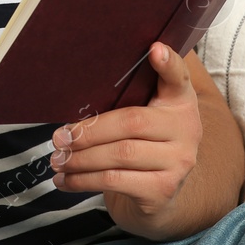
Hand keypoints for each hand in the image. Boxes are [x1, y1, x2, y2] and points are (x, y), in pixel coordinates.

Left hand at [49, 41, 202, 239]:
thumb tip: (73, 101)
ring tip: (58, 159)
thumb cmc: (141, 144)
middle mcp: (186, 128)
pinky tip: (66, 180)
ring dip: (81, 158)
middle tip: (59, 137)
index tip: (154, 49)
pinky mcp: (163, 189)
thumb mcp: (143, 116)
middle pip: (131, 122)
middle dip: (89, 131)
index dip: (168, 62)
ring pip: (120, 154)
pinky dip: (84, 180)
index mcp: (180, 101)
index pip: (178, 76)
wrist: (159, 194)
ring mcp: (178, 161)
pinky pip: (115, 181)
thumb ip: (125, 100)